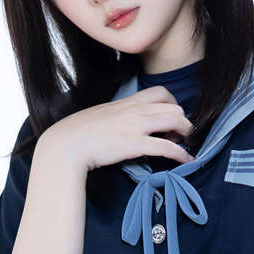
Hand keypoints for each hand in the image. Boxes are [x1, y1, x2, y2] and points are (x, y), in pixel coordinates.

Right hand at [40, 86, 193, 174]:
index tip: (170, 119)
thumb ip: (119, 116)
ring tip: (186, 145)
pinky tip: (186, 161)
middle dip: (183, 121)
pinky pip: (167, 147)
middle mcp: (135, 111)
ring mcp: (136, 126)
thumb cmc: (80, 132)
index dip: (173, 105)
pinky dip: (181, 154)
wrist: (67, 143)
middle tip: (179, 136)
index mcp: (128, 102)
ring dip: (187, 134)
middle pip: (174, 107)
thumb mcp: (103, 115)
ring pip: (176, 120)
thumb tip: (126, 125)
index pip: (161, 92)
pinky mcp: (135, 145)